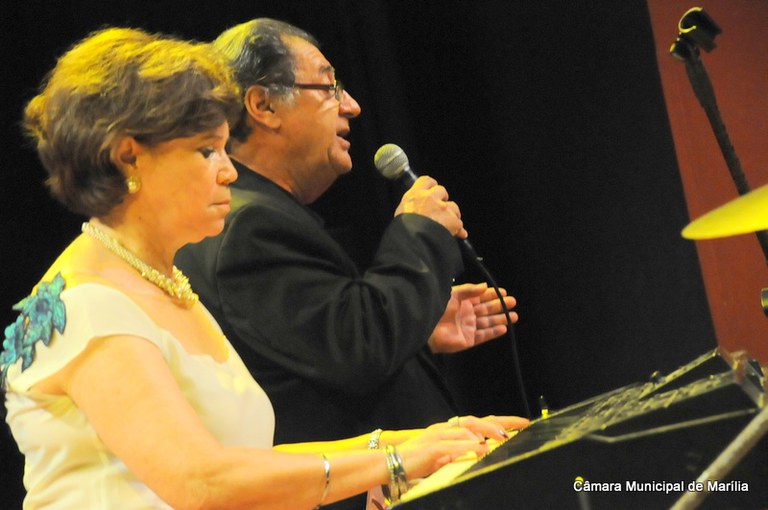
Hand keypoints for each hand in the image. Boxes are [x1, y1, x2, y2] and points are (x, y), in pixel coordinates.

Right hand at [394, 175, 466, 237]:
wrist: (412, 240)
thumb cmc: (403, 230)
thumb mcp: (401, 213)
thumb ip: (411, 208)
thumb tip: (415, 212)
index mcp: (415, 194)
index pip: (426, 181)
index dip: (431, 186)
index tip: (432, 190)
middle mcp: (430, 197)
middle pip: (442, 191)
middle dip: (442, 200)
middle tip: (438, 211)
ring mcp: (443, 208)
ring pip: (454, 207)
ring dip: (451, 215)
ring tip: (446, 226)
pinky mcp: (452, 220)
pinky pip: (459, 224)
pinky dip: (458, 230)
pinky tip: (456, 234)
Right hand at [395, 415, 529, 478]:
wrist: (391, 464)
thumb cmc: (416, 462)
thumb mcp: (443, 458)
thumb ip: (460, 454)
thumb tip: (482, 453)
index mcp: (449, 430)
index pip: (478, 422)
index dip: (500, 421)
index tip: (521, 423)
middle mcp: (445, 428)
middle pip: (476, 420)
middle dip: (499, 422)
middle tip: (520, 425)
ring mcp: (437, 435)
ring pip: (466, 428)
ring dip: (486, 431)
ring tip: (502, 436)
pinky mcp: (431, 447)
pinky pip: (452, 444)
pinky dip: (468, 445)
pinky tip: (480, 447)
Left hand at [428, 283, 517, 352]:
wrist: (427, 329)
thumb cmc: (438, 308)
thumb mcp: (453, 294)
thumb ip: (469, 290)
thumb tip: (485, 286)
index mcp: (462, 302)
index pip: (480, 297)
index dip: (492, 295)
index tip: (504, 292)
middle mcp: (466, 314)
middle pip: (486, 309)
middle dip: (500, 306)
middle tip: (513, 302)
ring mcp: (468, 327)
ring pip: (488, 322)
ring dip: (500, 319)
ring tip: (514, 316)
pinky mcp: (468, 339)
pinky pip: (484, 335)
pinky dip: (494, 332)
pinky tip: (504, 328)